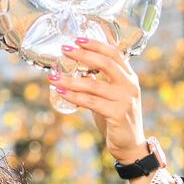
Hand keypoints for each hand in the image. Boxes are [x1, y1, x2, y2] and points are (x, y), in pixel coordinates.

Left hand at [50, 36, 147, 164]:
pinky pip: (91, 102)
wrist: (131, 145)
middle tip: (65, 50)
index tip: (79, 39)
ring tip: (53, 76)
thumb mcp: (109, 96)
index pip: (115, 54)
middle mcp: (130, 85)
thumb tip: (79, 71)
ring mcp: (125, 99)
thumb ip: (99, 83)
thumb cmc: (117, 118)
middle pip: (106, 63)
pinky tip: (61, 92)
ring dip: (71, 79)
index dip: (97, 44)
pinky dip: (74, 96)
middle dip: (83, 55)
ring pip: (94, 84)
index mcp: (129, 77)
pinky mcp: (118, 114)